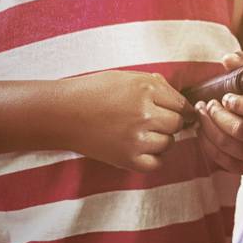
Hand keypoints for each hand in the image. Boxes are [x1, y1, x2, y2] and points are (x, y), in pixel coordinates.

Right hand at [59, 69, 190, 171]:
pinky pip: (156, 163)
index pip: (181, 104)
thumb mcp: (127, 78)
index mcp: (146, 90)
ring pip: (169, 142)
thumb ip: (156, 86)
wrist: (60, 113)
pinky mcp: (126, 158)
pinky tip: (144, 149)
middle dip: (170, 122)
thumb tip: (181, 100)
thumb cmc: (92, 92)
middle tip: (153, 121)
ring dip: (162, 139)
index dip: (181, 108)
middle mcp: (144, 113)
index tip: (177, 112)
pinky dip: (155, 158)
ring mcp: (136, 138)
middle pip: (177, 123)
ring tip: (143, 133)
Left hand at [193, 52, 242, 174]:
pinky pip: (222, 159)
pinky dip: (207, 144)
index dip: (238, 103)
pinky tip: (202, 131)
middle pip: (238, 129)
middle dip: (217, 115)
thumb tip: (227, 58)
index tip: (226, 97)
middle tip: (207, 104)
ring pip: (227, 144)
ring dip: (207, 128)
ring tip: (202, 114)